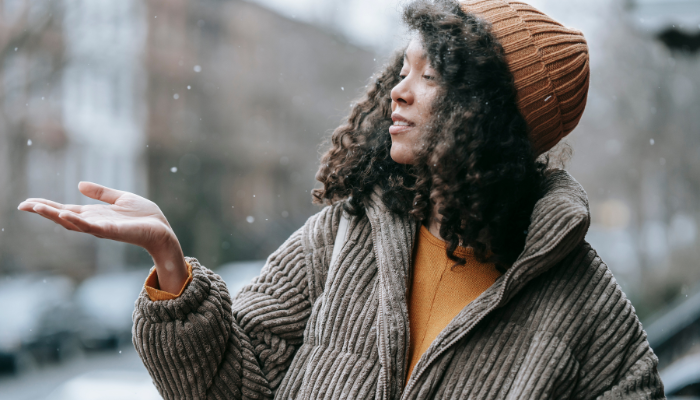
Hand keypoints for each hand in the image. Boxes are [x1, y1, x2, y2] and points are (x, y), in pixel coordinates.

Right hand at [18, 182, 188, 293]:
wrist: (163, 230)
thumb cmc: (145, 217)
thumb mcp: (121, 199)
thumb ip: (101, 193)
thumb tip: (79, 184)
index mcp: (95, 215)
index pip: (66, 210)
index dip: (47, 206)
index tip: (28, 202)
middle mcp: (94, 223)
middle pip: (63, 217)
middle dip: (44, 211)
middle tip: (23, 205)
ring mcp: (102, 228)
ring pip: (73, 223)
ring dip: (55, 215)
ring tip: (37, 207)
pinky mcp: (113, 231)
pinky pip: (92, 227)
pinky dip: (78, 222)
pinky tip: (65, 216)